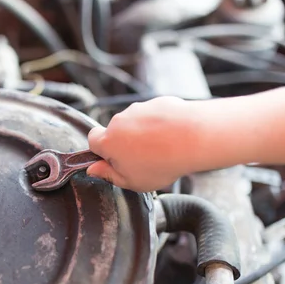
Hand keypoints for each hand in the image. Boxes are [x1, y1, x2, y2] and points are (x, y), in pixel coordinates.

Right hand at [87, 97, 207, 191]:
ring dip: (142, 133)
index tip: (114, 159)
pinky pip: (153, 114)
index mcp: (109, 141)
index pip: (92, 139)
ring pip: (135, 122)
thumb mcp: (132, 182)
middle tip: (142, 159)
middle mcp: (119, 121)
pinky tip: (172, 137)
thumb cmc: (161, 163)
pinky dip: (159, 124)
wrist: (192, 138)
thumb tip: (93, 170)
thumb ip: (109, 175)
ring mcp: (139, 109)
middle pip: (115, 131)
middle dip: (125, 143)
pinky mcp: (156, 102)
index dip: (101, 150)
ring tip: (161, 148)